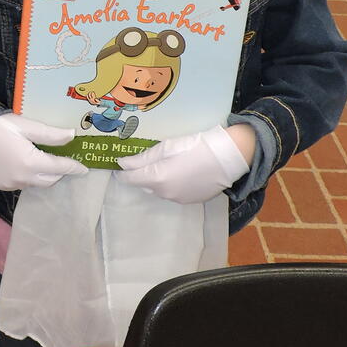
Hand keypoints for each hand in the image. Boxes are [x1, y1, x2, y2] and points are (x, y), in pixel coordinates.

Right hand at [0, 112, 89, 191]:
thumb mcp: (25, 125)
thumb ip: (50, 134)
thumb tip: (72, 135)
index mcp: (30, 162)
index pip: (60, 168)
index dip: (74, 167)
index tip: (84, 168)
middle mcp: (22, 178)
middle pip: (50, 180)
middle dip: (60, 172)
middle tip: (64, 161)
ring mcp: (11, 185)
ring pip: (36, 184)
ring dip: (44, 175)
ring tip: (45, 161)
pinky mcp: (1, 186)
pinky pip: (22, 185)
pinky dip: (29, 177)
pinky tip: (25, 165)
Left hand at [116, 124, 252, 203]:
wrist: (227, 157)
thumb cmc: (195, 146)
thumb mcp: (166, 147)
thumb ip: (142, 158)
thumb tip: (122, 164)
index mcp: (157, 179)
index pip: (131, 179)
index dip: (123, 172)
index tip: (119, 164)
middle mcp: (165, 193)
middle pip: (145, 185)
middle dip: (141, 174)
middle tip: (143, 160)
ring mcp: (179, 199)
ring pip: (160, 190)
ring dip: (157, 180)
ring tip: (165, 164)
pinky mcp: (191, 200)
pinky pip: (174, 193)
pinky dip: (171, 184)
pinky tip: (180, 172)